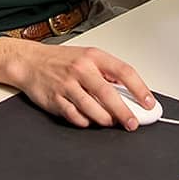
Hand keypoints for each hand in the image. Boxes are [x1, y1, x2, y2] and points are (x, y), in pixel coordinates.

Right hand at [0, 38, 153, 129]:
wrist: (29, 62)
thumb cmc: (61, 60)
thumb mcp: (87, 57)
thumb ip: (107, 73)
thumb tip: (131, 93)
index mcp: (94, 56)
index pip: (123, 72)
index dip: (139, 89)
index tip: (149, 103)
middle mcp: (81, 69)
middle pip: (108, 94)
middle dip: (124, 112)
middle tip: (133, 123)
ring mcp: (67, 85)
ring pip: (92, 108)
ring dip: (105, 119)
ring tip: (111, 122)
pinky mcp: (55, 99)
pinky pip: (75, 116)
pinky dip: (85, 121)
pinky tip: (88, 120)